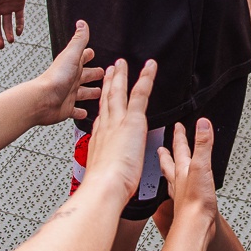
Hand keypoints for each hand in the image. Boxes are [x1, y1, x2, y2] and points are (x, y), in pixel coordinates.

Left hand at [31, 20, 102, 123]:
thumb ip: (79, 40)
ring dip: (91, 92)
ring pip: (82, 93)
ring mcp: (68, 94)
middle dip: (94, 74)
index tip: (94, 52)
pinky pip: (74, 110)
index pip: (82, 57)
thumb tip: (82, 23)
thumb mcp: (71, 55)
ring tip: (99, 93)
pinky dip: (80, 112)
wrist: (42, 100)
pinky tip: (85, 113)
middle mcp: (70, 79)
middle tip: (103, 74)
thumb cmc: (55, 78)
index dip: (88, 55)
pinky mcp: (66, 108)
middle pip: (85, 75)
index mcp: (72, 65)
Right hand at [81, 59, 157, 200]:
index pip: (102, 117)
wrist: (105, 185)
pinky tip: (150, 67)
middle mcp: (106, 127)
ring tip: (122, 64)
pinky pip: (141, 93)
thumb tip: (107, 177)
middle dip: (108, 84)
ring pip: (120, 92)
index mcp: (99, 139)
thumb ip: (106, 170)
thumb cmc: (106, 186)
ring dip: (122, 76)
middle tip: (110, 71)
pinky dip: (146, 78)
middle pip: (107, 100)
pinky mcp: (132, 120)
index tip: (103, 96)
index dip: (103, 104)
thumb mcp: (102, 175)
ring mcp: (118, 121)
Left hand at [155, 118, 217, 229]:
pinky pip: (178, 191)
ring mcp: (181, 193)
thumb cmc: (196, 200)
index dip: (179, 136)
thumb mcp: (202, 166)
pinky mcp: (186, 206)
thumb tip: (203, 124)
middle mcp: (178, 180)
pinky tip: (180, 191)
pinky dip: (178, 188)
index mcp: (182, 169)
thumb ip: (203, 145)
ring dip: (169, 170)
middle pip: (171, 163)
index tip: (177, 126)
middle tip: (162, 147)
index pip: (179, 148)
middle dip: (168, 153)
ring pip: (172, 177)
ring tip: (166, 166)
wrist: (195, 225)